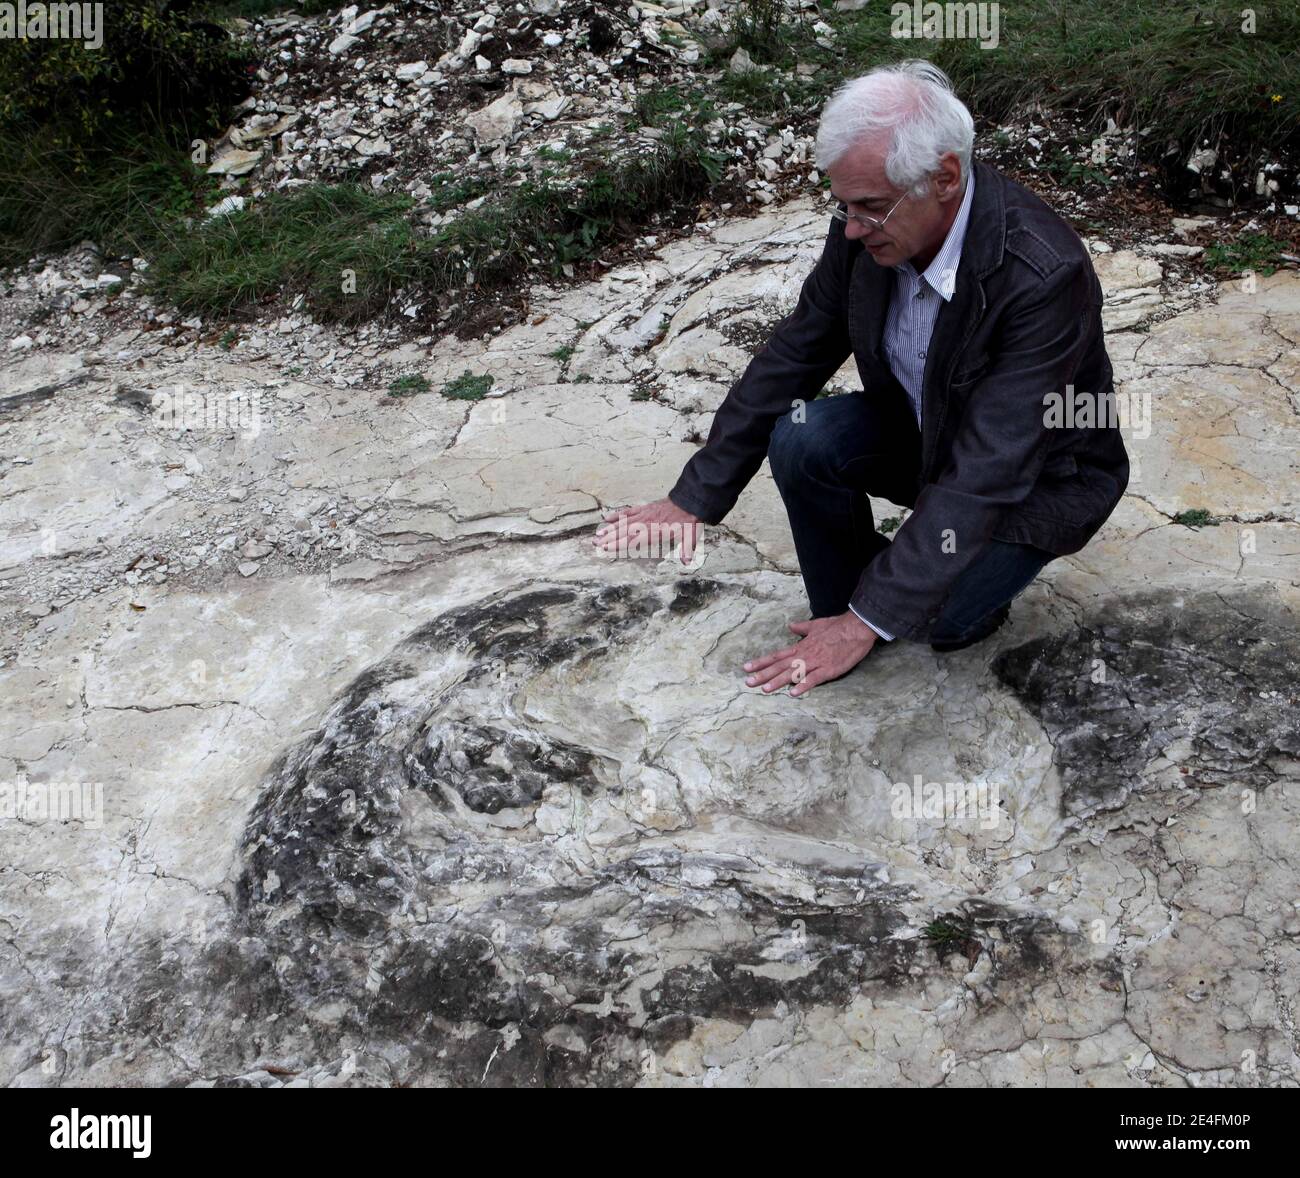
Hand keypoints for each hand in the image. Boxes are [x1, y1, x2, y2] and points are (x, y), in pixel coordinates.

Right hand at [592, 498, 701, 564]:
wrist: (690, 500)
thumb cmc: (689, 520)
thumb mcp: (690, 536)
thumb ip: (687, 550)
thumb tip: (687, 562)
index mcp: (653, 532)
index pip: (632, 540)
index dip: (618, 544)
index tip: (606, 547)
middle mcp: (645, 524)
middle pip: (623, 532)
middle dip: (608, 538)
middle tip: (595, 543)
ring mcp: (643, 515)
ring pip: (623, 523)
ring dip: (609, 529)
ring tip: (597, 535)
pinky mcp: (644, 508)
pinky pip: (628, 511)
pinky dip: (617, 515)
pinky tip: (607, 518)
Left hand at [743, 611, 877, 697]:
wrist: (856, 627)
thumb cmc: (837, 626)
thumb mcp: (816, 625)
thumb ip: (802, 628)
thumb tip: (791, 626)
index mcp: (801, 646)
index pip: (777, 656)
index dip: (762, 662)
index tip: (747, 667)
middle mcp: (805, 655)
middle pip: (781, 666)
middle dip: (764, 674)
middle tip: (748, 682)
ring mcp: (817, 662)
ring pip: (794, 673)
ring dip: (779, 681)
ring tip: (764, 689)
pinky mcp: (829, 669)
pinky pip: (814, 679)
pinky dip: (804, 685)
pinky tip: (794, 692)